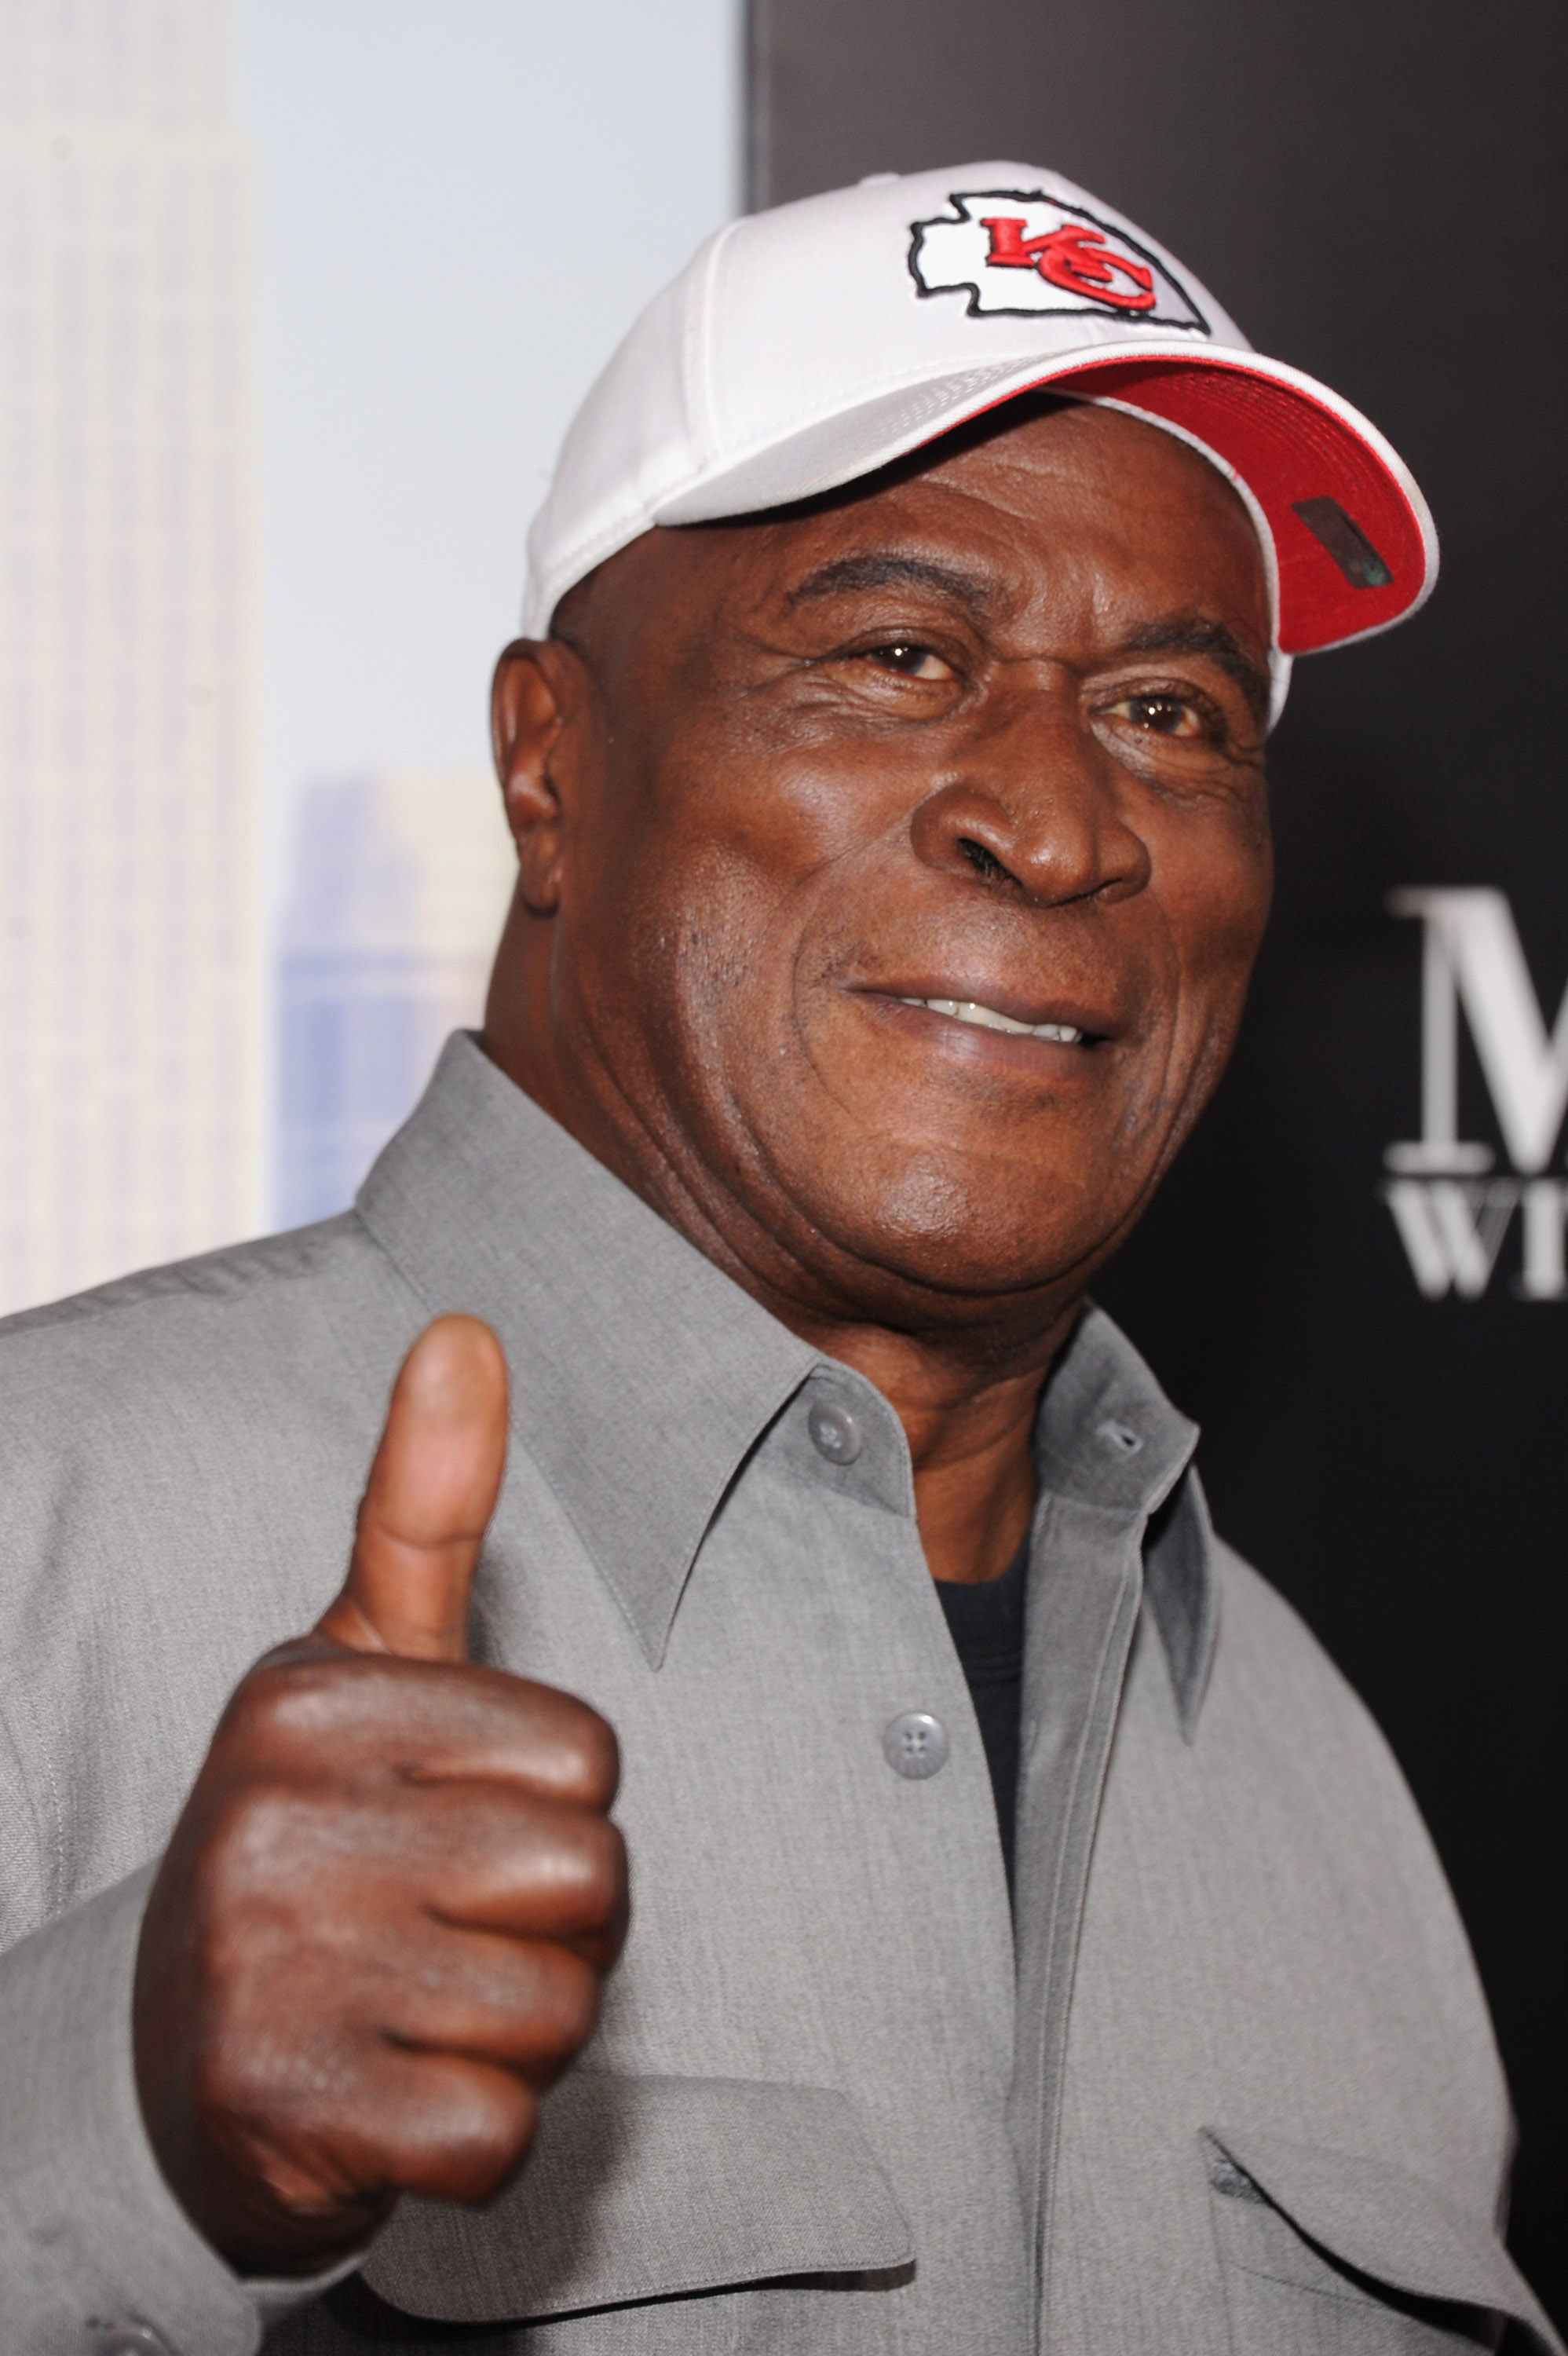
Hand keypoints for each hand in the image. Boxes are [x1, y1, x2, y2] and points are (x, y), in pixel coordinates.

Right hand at [132, 1316, 626, 2275]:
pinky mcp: (284, 2115)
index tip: (452, 1825)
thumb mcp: (359, 1665)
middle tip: (442, 1931)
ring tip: (416, 2009)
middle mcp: (271, 1821)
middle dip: (553, 1927)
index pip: (588, 1759)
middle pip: (590, 1879)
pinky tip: (391, 2097)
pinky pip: (501, 2134)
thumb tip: (465, 1329)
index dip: (551, 1808)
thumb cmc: (318, 1840)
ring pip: (559, 2010)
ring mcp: (268, 1971)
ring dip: (519, 2033)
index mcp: (305, 1701)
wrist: (178, 2068)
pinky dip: (472, 2137)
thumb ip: (423, 1507)